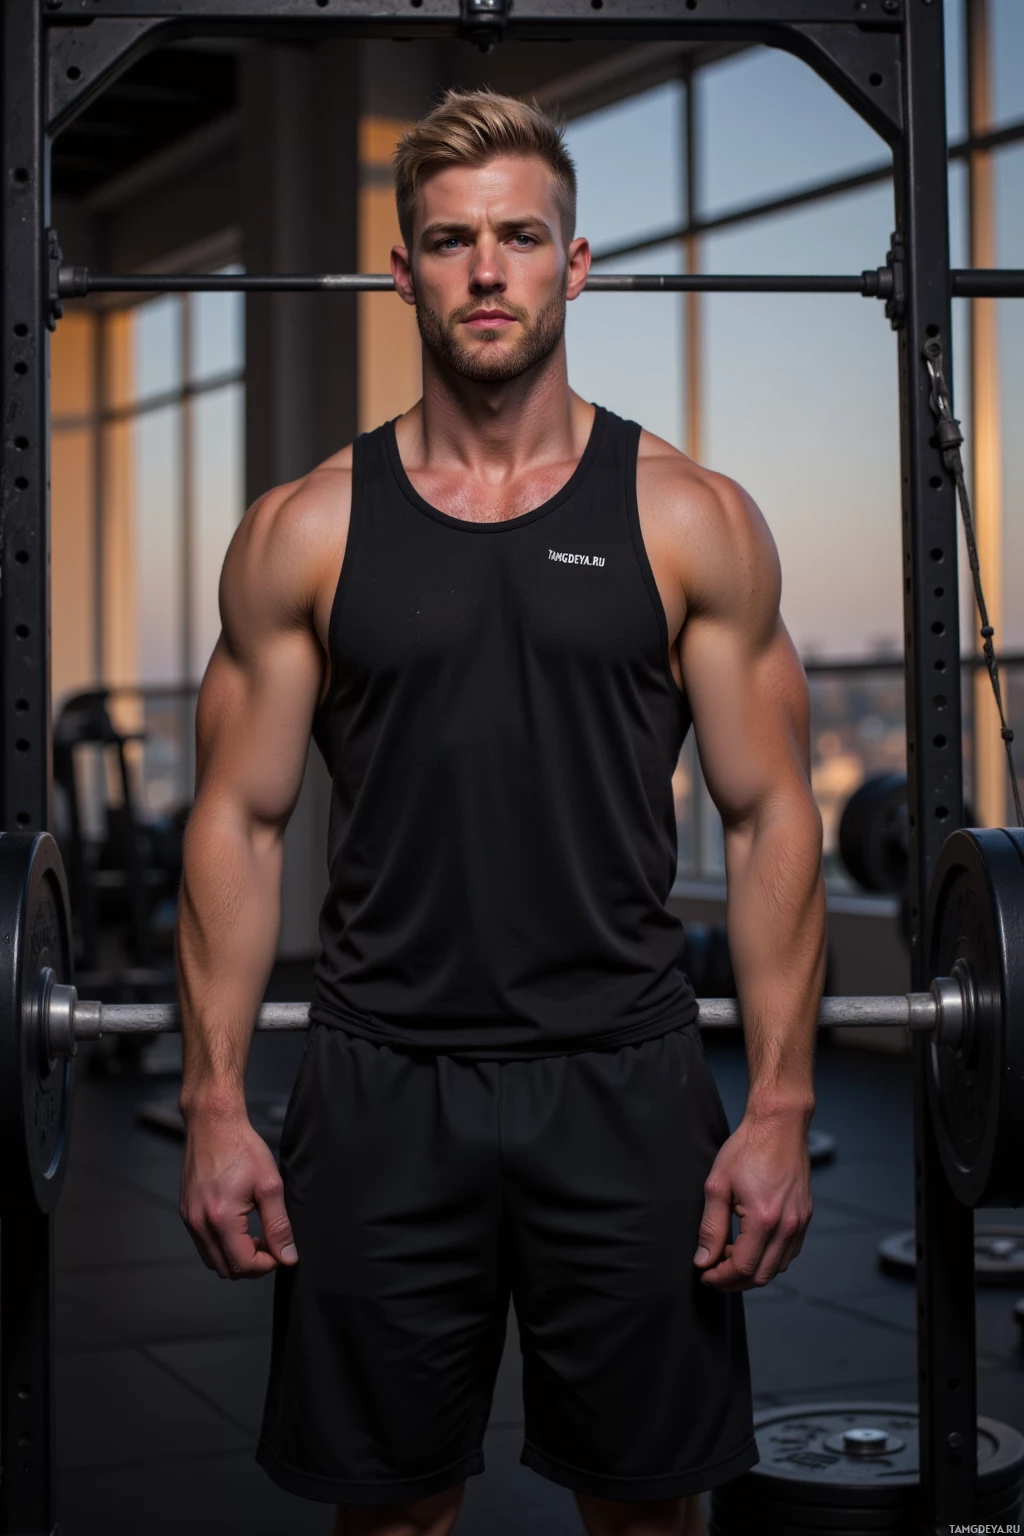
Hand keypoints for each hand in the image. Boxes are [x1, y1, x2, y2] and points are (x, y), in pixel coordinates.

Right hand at [180, 1106, 298, 1279]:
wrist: (213, 1123)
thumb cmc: (243, 1148)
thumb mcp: (270, 1186)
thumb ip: (279, 1226)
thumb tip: (288, 1257)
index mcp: (221, 1219)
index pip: (243, 1265)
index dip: (267, 1265)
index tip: (281, 1251)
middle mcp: (199, 1223)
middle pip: (225, 1269)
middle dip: (251, 1265)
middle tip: (270, 1245)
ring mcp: (188, 1218)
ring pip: (212, 1260)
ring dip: (235, 1257)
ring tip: (256, 1236)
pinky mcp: (185, 1212)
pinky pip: (203, 1243)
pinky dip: (222, 1245)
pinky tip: (239, 1226)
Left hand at [693, 1110, 811, 1290]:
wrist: (779, 1125)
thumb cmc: (746, 1148)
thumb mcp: (717, 1186)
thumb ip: (710, 1228)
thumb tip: (703, 1260)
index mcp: (764, 1220)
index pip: (741, 1268)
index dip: (720, 1277)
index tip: (704, 1274)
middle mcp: (787, 1226)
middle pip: (761, 1276)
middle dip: (734, 1280)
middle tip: (713, 1270)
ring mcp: (800, 1223)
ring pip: (778, 1268)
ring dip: (753, 1270)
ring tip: (729, 1254)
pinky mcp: (805, 1217)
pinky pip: (789, 1252)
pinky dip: (770, 1258)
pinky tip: (751, 1245)